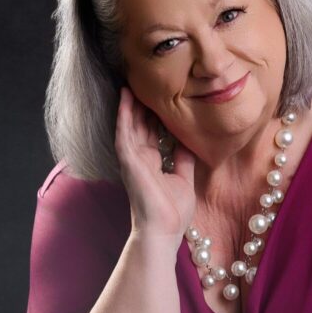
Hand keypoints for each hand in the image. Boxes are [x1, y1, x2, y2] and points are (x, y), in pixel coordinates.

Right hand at [115, 84, 195, 240]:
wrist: (163, 232)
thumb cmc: (173, 212)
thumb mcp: (184, 178)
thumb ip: (184, 158)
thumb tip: (189, 139)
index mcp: (152, 162)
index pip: (152, 131)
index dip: (155, 113)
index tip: (161, 94)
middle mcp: (140, 158)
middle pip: (140, 124)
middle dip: (142, 103)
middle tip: (146, 80)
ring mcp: (132, 159)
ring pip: (129, 124)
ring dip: (130, 103)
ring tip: (132, 81)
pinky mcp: (129, 162)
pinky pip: (124, 133)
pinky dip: (123, 115)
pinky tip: (124, 97)